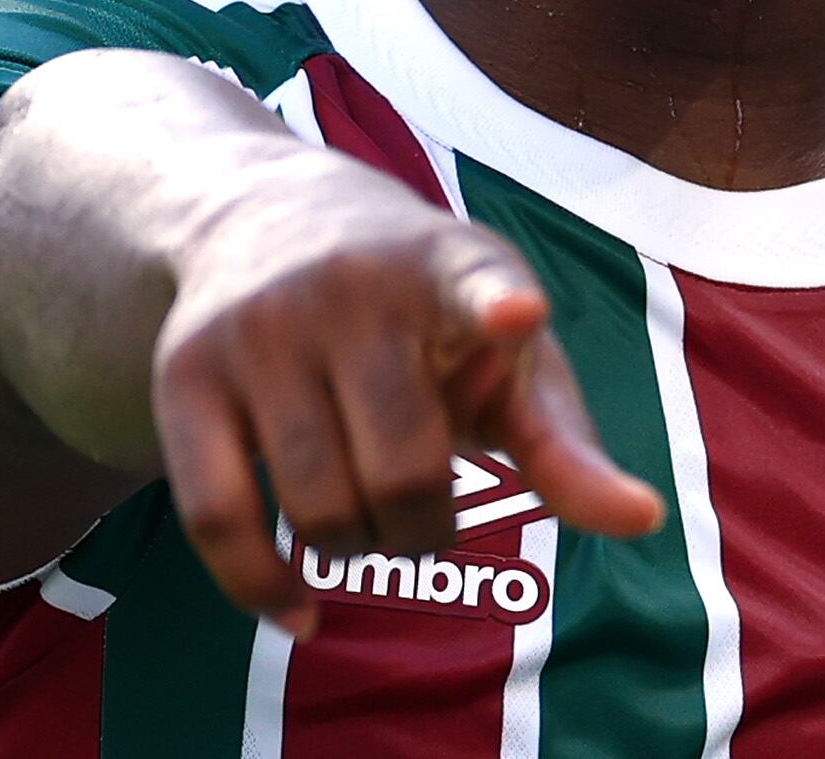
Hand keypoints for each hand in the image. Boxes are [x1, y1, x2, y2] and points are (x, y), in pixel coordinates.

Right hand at [149, 157, 663, 636]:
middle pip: (402, 473)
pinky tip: (300, 610)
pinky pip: (219, 517)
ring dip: (355, 548)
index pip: (472, 282)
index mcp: (445, 267)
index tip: (518, 314)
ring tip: (366, 514)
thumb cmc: (416, 308)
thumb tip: (642, 521)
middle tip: (423, 503)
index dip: (496, 306)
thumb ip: (564, 439)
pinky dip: (260, 586)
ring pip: (316, 508)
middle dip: (425, 525)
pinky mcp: (183, 374)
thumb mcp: (500, 348)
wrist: (257, 214)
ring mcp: (258, 328)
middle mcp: (347, 287)